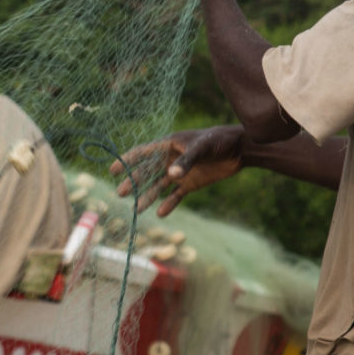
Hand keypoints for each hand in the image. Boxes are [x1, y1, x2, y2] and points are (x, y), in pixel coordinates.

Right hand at [110, 126, 244, 215]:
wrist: (241, 149)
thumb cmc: (219, 141)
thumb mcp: (202, 148)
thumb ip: (187, 161)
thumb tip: (171, 176)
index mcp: (169, 145)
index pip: (143, 153)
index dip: (127, 160)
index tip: (112, 170)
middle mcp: (171, 159)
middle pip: (147, 172)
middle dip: (133, 182)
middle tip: (120, 193)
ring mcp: (180, 172)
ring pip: (159, 186)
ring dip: (148, 196)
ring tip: (136, 209)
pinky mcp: (191, 183)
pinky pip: (176, 195)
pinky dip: (168, 204)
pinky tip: (160, 213)